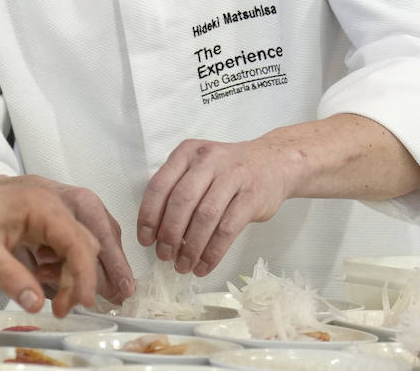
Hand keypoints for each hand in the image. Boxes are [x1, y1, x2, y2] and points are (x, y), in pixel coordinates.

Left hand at [0, 179, 100, 317]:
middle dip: (78, 279)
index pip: (78, 243)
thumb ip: (11, 278)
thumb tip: (36, 304)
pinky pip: (60, 246)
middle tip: (62, 308)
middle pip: (83, 246)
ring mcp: (45, 212)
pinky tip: (38, 279)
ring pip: (75, 247)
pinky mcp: (38, 222)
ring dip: (69, 274)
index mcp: (41, 206)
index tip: (82, 303)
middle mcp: (49, 205)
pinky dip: (57, 266)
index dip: (85, 276)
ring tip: (51, 298)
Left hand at [136, 137, 291, 276]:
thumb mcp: (199, 167)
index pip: (160, 185)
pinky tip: (204, 265)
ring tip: (183, 265)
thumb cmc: (229, 171)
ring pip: (205, 217)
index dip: (149, 215)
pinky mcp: (252, 196)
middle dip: (169, 234)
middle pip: (181, 201)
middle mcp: (208, 161)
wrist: (274, 162)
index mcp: (187, 153)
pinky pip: (228, 229)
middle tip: (164, 255)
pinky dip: (213, 252)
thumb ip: (178, 188)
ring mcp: (233, 176)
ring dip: (191, 247)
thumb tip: (156, 231)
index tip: (145, 239)